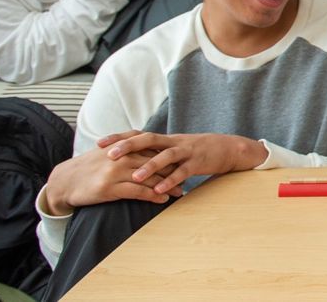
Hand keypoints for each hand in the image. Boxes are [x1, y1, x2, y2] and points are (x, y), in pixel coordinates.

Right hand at [41, 147, 179, 215]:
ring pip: (149, 178)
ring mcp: (115, 172)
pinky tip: (163, 199)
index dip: (169, 158)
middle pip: (154, 164)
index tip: (183, 165)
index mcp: (122, 148)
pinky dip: (153, 196)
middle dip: (173, 171)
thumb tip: (147, 152)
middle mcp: (121, 157)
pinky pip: (138, 192)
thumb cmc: (88, 168)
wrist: (64, 182)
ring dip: (167, 185)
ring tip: (181, 192)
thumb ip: (127, 150)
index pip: (151, 151)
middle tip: (188, 179)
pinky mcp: (110, 188)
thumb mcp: (107, 154)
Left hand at [103, 132, 267, 194]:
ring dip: (149, 166)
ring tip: (134, 178)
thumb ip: (156, 153)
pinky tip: (159, 191)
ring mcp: (186, 151)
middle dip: (128, 147)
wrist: (228, 148)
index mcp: (165, 139)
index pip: (138, 134)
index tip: (99, 143)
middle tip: (110, 156)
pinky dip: (171, 181)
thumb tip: (131, 160)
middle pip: (148, 139)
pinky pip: (183, 172)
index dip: (119, 137)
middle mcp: (173, 142)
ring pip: (165, 156)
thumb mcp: (175, 149)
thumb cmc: (197, 151)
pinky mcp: (199, 162)